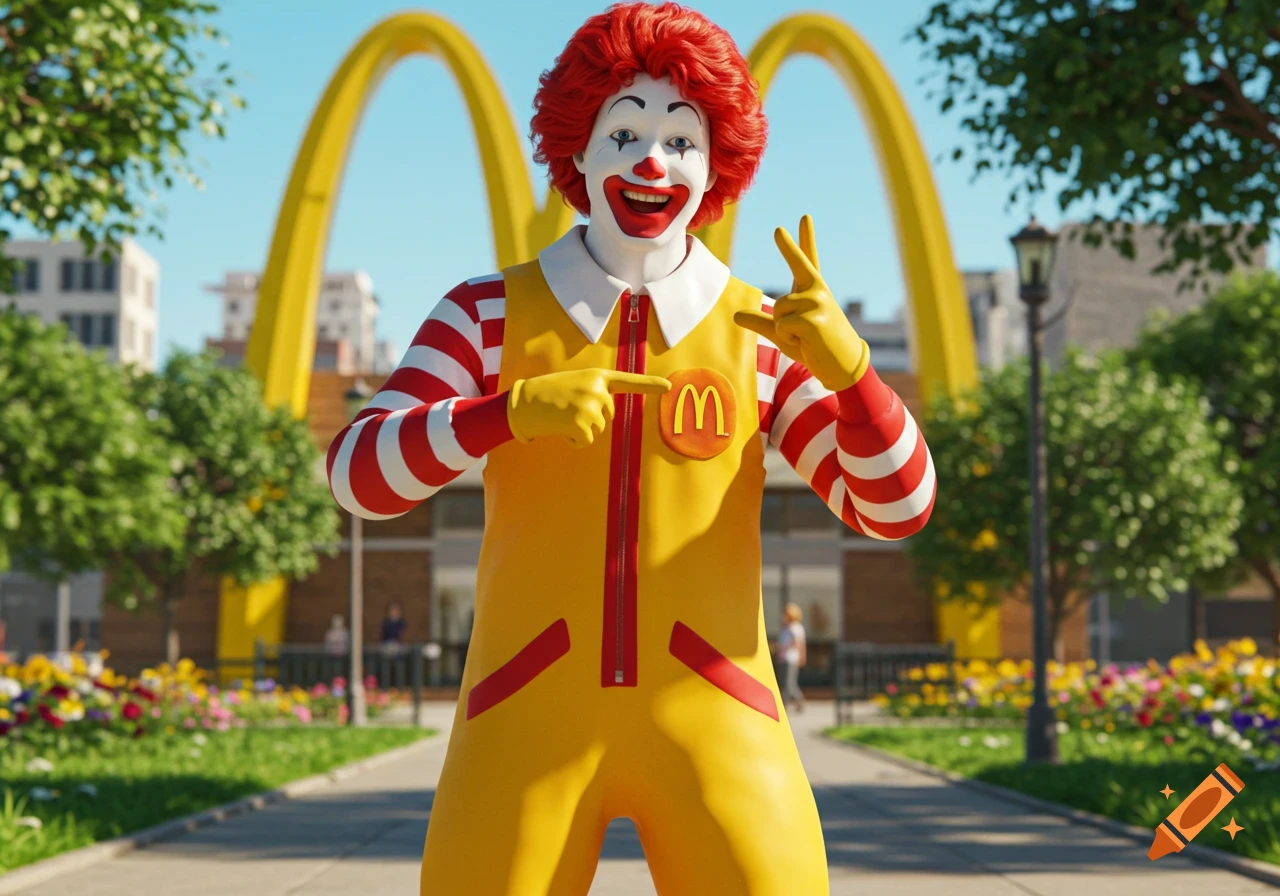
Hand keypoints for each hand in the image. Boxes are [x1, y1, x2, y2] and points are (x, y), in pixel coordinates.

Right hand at [507, 368, 670, 446]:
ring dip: (581, 430)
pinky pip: (586, 441)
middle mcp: (597, 390)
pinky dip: (574, 441)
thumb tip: (604, 415)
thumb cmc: (546, 394)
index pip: (627, 380)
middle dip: (591, 418)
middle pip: (609, 415)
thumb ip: (593, 392)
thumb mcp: (574, 384)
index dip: (649, 384)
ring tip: (561, 417)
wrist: (523, 402)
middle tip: (567, 410)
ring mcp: (590, 406)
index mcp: (597, 377)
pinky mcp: (582, 424)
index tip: (668, 386)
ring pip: (598, 430)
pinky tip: (559, 429)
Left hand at [733, 215, 869, 391]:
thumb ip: (762, 322)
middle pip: (792, 274)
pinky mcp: (815, 319)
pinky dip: (787, 338)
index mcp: (812, 290)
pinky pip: (781, 325)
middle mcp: (817, 291)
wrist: (842, 366)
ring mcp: (818, 302)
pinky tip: (807, 343)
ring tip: (805, 338)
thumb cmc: (815, 347)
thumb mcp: (784, 333)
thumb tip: (736, 315)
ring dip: (783, 331)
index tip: (804, 217)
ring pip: (778, 311)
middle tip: (787, 224)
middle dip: (789, 246)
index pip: (807, 260)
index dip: (803, 239)